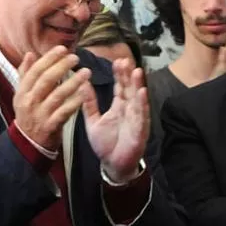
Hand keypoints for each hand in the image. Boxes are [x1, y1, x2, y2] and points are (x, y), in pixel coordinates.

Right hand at [14, 46, 91, 150]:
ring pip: (57, 95)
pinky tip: (84, 94)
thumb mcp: (23, 95)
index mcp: (22, 91)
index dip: (49, 58)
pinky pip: (64, 112)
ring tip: (86, 73)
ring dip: (73, 82)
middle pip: (46, 80)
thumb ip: (26, 75)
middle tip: (76, 57)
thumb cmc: (30, 114)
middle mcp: (29, 101)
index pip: (35, 70)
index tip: (62, 48)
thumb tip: (30, 54)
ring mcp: (40, 114)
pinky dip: (74, 103)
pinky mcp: (50, 126)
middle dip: (61, 66)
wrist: (28, 143)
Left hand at [82, 57, 149, 181]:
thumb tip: (82, 83)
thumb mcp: (93, 121)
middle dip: (129, 75)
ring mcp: (136, 120)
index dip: (120, 74)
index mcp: (119, 108)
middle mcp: (130, 111)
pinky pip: (142, 116)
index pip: (120, 87)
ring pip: (138, 99)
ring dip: (138, 85)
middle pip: (130, 89)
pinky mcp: (139, 131)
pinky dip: (142, 104)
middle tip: (126, 60)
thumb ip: (89, 103)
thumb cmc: (106, 145)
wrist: (112, 165)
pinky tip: (142, 92)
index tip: (117, 60)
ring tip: (136, 71)